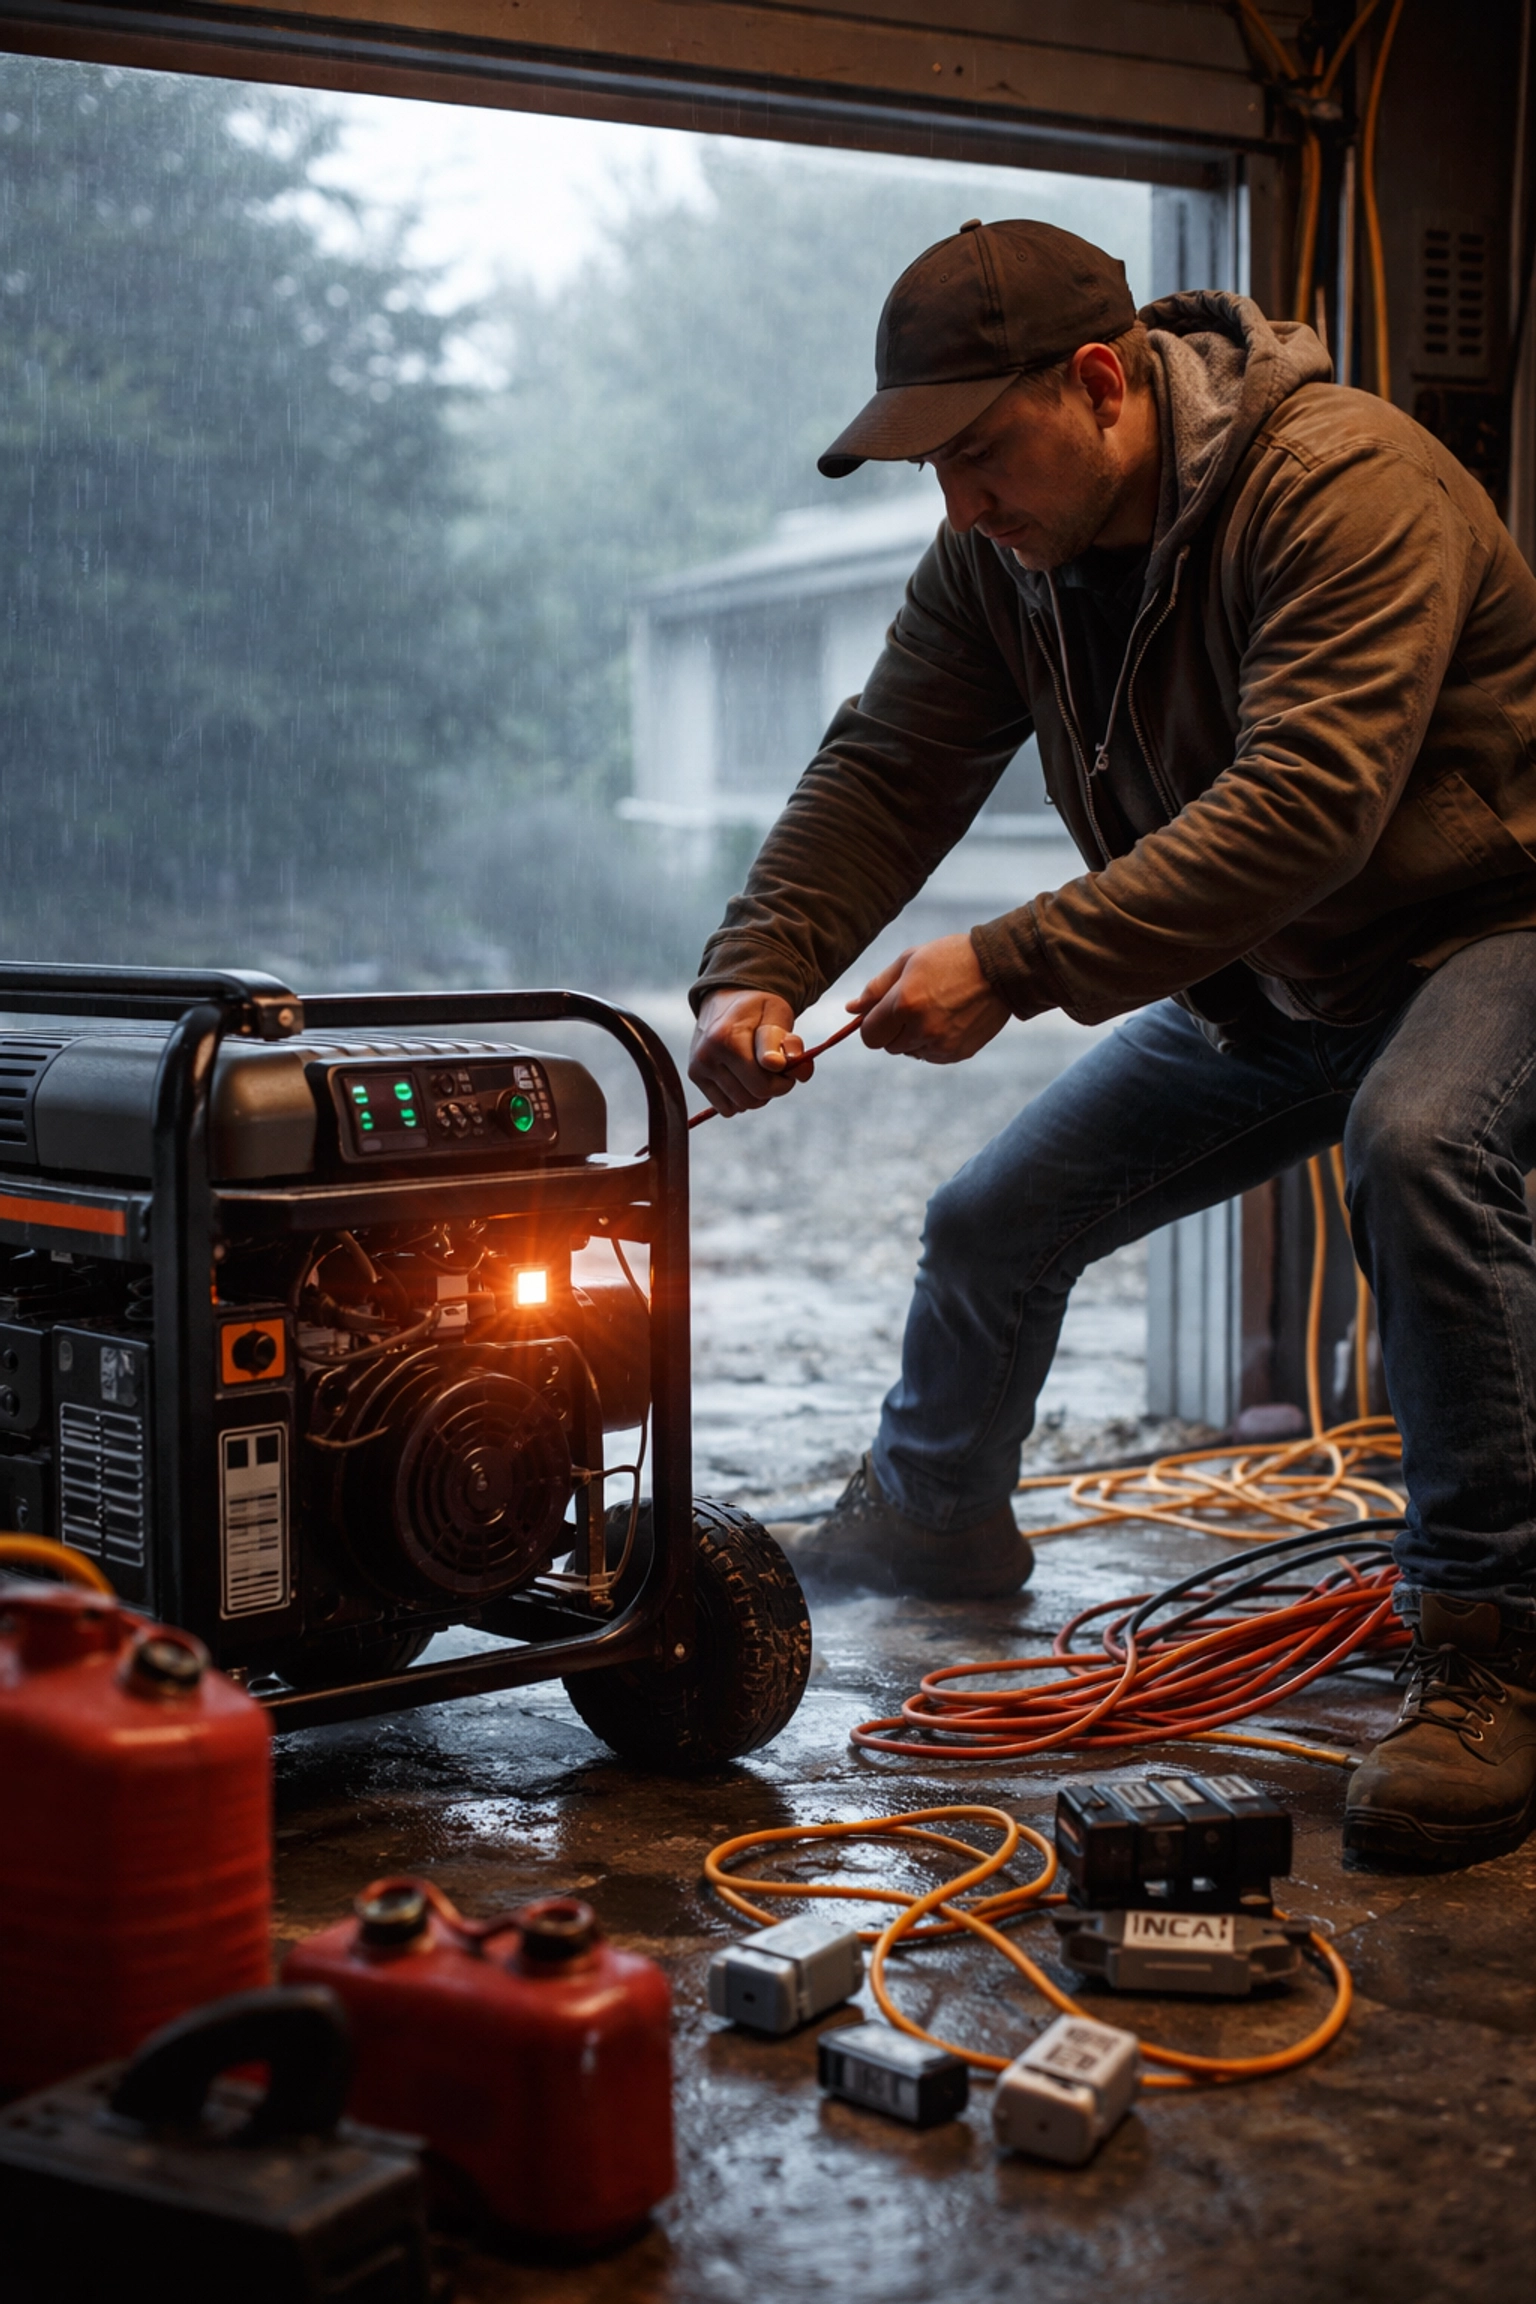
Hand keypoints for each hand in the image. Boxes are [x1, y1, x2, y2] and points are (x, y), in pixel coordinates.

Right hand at [688, 988, 814, 1115]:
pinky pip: (726, 1108)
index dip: (785, 1080)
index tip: (787, 1066)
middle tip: (777, 1071)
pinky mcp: (695, 1076)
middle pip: (753, 1097)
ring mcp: (699, 1067)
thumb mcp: (779, 1014)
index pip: (762, 1084)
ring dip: (757, 1095)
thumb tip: (799, 1072)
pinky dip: (740, 1100)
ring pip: (741, 1105)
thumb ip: (790, 1044)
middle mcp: (708, 1054)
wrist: (726, 997)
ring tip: (759, 1071)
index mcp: (728, 1037)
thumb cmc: (758, 1008)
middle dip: (773, 1088)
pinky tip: (744, 1080)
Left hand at [850, 933, 1008, 1063]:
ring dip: (913, 1037)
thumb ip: (876, 988)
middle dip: (893, 1029)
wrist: (1000, 969)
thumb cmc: (950, 958)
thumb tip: (851, 1009)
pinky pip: (931, 1056)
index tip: (883, 1012)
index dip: (872, 1024)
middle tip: (913, 1005)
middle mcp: (922, 1029)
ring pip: (909, 1052)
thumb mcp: (909, 961)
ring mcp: (941, 1044)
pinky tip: (948, 1020)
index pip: (869, 1035)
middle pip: (887, 1046)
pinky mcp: (958, 1053)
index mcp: (905, 1003)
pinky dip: (933, 1043)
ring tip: (934, 1010)